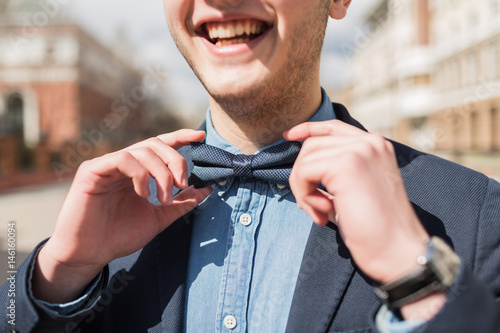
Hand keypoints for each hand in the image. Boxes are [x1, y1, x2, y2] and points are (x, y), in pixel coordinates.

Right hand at [34, 129, 211, 302]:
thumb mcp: (158, 218)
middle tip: (183, 185)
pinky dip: (139, 174)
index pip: (160, 145)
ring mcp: (106, 165)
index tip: (201, 136)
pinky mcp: (92, 170)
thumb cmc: (119, 236)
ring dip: (161, 173)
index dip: (180, 137)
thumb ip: (181, 203)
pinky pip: (122, 159)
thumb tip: (206, 189)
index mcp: (137, 171)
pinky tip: (142, 194)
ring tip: (164, 199)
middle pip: (155, 144)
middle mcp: (123, 164)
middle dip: (175, 161)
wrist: (89, 255)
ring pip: (142, 150)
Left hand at [284, 120, 428, 283]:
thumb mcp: (354, 191)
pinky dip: (305, 196)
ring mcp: (359, 150)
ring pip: (305, 159)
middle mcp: (370, 142)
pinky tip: (322, 214)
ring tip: (321, 213)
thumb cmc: (375, 229)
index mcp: (375, 146)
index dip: (308, 130)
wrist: (396, 251)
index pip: (333, 127)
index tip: (288, 136)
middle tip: (315, 208)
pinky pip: (304, 172)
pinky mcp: (346, 164)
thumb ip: (334, 174)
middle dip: (303, 176)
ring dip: (303, 190)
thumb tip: (302, 171)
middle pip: (313, 144)